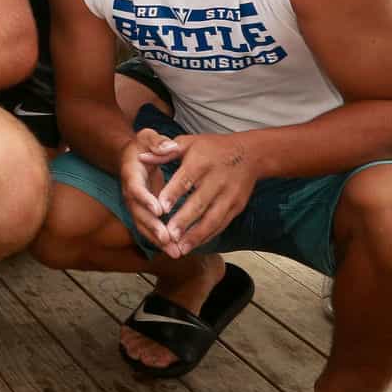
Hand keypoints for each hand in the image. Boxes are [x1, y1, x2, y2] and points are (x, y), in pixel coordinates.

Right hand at [117, 127, 181, 250]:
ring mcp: (135, 205)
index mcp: (131, 174)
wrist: (131, 156)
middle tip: (167, 239)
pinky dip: (161, 241)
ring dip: (158, 240)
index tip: (159, 210)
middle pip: (138, 214)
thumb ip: (157, 142)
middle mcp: (130, 193)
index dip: (145, 200)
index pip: (136, 189)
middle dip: (153, 227)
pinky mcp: (143, 213)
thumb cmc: (142, 146)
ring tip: (175, 252)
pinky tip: (176, 251)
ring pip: (143, 226)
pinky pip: (149, 229)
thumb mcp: (147, 137)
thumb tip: (169, 148)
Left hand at [148, 132, 258, 256]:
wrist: (250, 154)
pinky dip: (208, 236)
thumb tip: (141, 157)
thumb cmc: (212, 148)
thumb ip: (164, 153)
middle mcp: (217, 180)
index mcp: (201, 162)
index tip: (161, 209)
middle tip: (169, 236)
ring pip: (212, 218)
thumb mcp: (188, 143)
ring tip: (180, 248)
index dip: (174, 194)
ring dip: (196, 235)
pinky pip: (222, 224)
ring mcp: (229, 195)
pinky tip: (194, 245)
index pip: (186, 180)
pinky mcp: (237, 206)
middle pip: (199, 203)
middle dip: (184, 221)